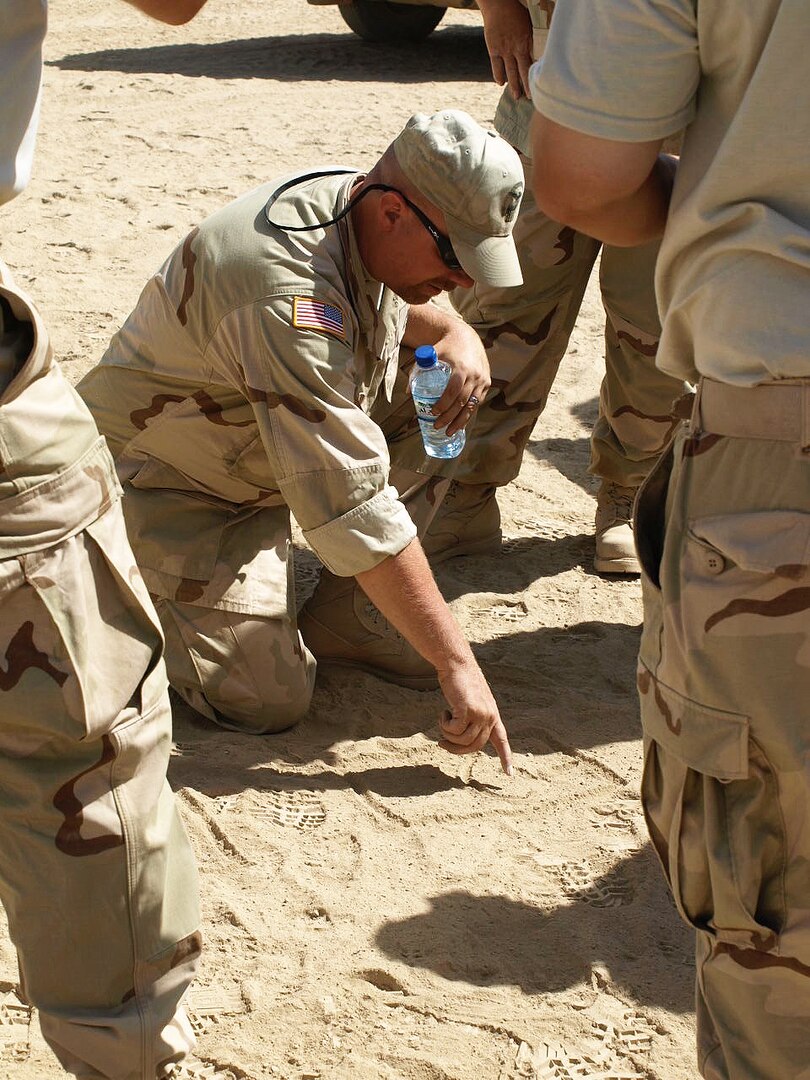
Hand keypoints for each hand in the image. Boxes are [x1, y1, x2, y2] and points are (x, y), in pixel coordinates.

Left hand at [429, 320, 489, 436]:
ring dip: (461, 421)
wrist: (466, 336)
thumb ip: (418, 371)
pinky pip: (477, 402)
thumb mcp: (430, 355)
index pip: (453, 391)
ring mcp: (482, 379)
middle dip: (449, 417)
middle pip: (462, 402)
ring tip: (449, 431)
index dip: (443, 404)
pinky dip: (469, 413)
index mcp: (461, 367)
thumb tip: (408, 393)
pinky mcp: (487, 382)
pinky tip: (460, 422)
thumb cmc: (445, 347)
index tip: (433, 413)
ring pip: (472, 405)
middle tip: (437, 426)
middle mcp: (475, 374)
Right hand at [436, 661, 512, 775]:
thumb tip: (464, 740)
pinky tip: (443, 712)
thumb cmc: (460, 682)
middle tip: (441, 744)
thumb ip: (473, 718)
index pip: (501, 740)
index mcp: (493, 715)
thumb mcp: (470, 702)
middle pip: (474, 746)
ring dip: (447, 734)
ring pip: (462, 740)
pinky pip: (454, 730)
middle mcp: (490, 716)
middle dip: (455, 749)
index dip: (505, 757)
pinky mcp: (469, 711)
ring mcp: (481, 714)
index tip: (509, 773)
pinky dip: (444, 725)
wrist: (456, 665)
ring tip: (443, 718)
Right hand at [477, 0, 532, 98]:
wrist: (498, 3)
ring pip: (510, 72)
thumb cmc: (516, 9)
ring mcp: (504, 50)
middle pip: (523, 71)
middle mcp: (516, 48)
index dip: (535, 77)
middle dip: (527, 86)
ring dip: (513, 85)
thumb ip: (532, 37)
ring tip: (517, 97)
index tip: (541, 88)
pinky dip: (498, 75)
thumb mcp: (529, 23)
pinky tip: (500, 83)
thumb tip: (540, 50)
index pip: (532, 64)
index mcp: (526, 41)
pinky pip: (496, 66)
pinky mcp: (493, 49)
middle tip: (530, 99)